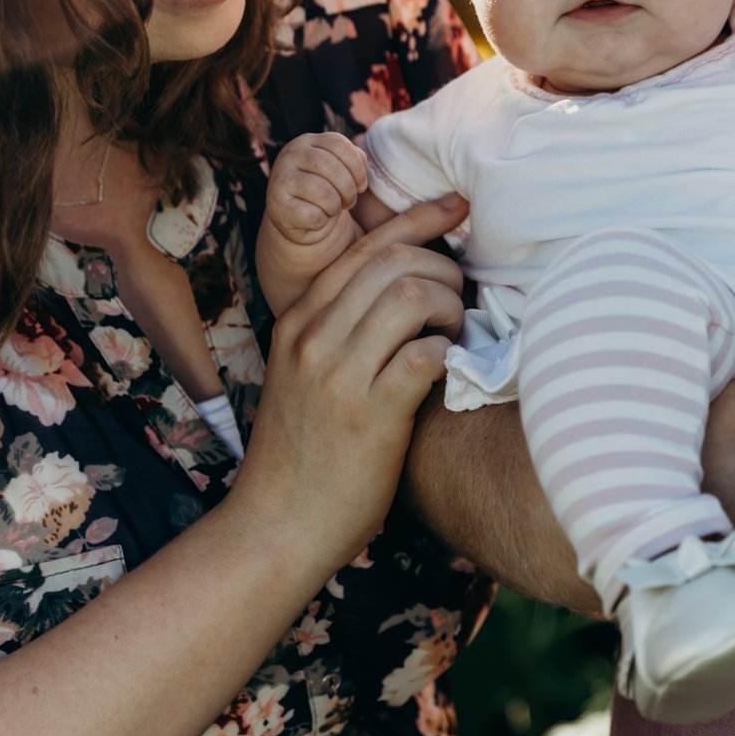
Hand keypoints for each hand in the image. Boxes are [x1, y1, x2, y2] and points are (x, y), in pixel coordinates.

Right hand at [237, 194, 467, 566]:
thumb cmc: (303, 456)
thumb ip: (338, 333)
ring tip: (453, 336)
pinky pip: (426, 354)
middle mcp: (313, 337)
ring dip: (450, 308)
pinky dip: (450, 354)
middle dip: (443, 269)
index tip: (457, 208)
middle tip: (459, 301)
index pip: (365, 248)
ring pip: (412, 296)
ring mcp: (339, 375)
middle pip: (394, 262)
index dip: (419, 220)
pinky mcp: (370, 415)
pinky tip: (449, 372)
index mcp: (298, 321)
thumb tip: (399, 294)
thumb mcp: (303, 377)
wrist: (276, 527)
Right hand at [257, 132, 373, 313]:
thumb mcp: (357, 181)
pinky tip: (317, 222)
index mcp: (310, 142)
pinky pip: (312, 214)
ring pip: (323, 191)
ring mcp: (280, 180)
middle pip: (332, 167)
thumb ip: (386, 176)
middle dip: (348, 190)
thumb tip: (459, 203)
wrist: (305, 236)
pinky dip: (321, 223)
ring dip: (335, 207)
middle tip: (346, 202)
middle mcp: (290, 155)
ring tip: (332, 210)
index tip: (360, 185)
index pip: (340, 144)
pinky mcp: (277, 208)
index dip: (357, 169)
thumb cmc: (339, 204)